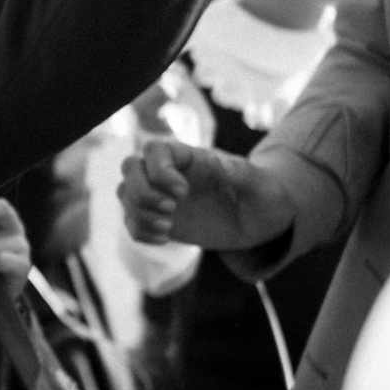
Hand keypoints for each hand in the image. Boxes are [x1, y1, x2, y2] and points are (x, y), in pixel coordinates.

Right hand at [121, 140, 293, 251]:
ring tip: (168, 228)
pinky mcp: (160, 220)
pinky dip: (139, 231)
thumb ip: (240, 172)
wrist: (261, 220)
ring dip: (139, 213)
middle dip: (142, 192)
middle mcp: (170, 173)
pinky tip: (164, 239)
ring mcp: (162, 196)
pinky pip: (131, 221)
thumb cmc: (264, 194)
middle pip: (130, 168)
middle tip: (171, 210)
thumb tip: (219, 162)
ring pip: (125, 193)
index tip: (183, 192)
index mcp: (191, 157)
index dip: (159, 170)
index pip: (154, 150)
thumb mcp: (258, 184)